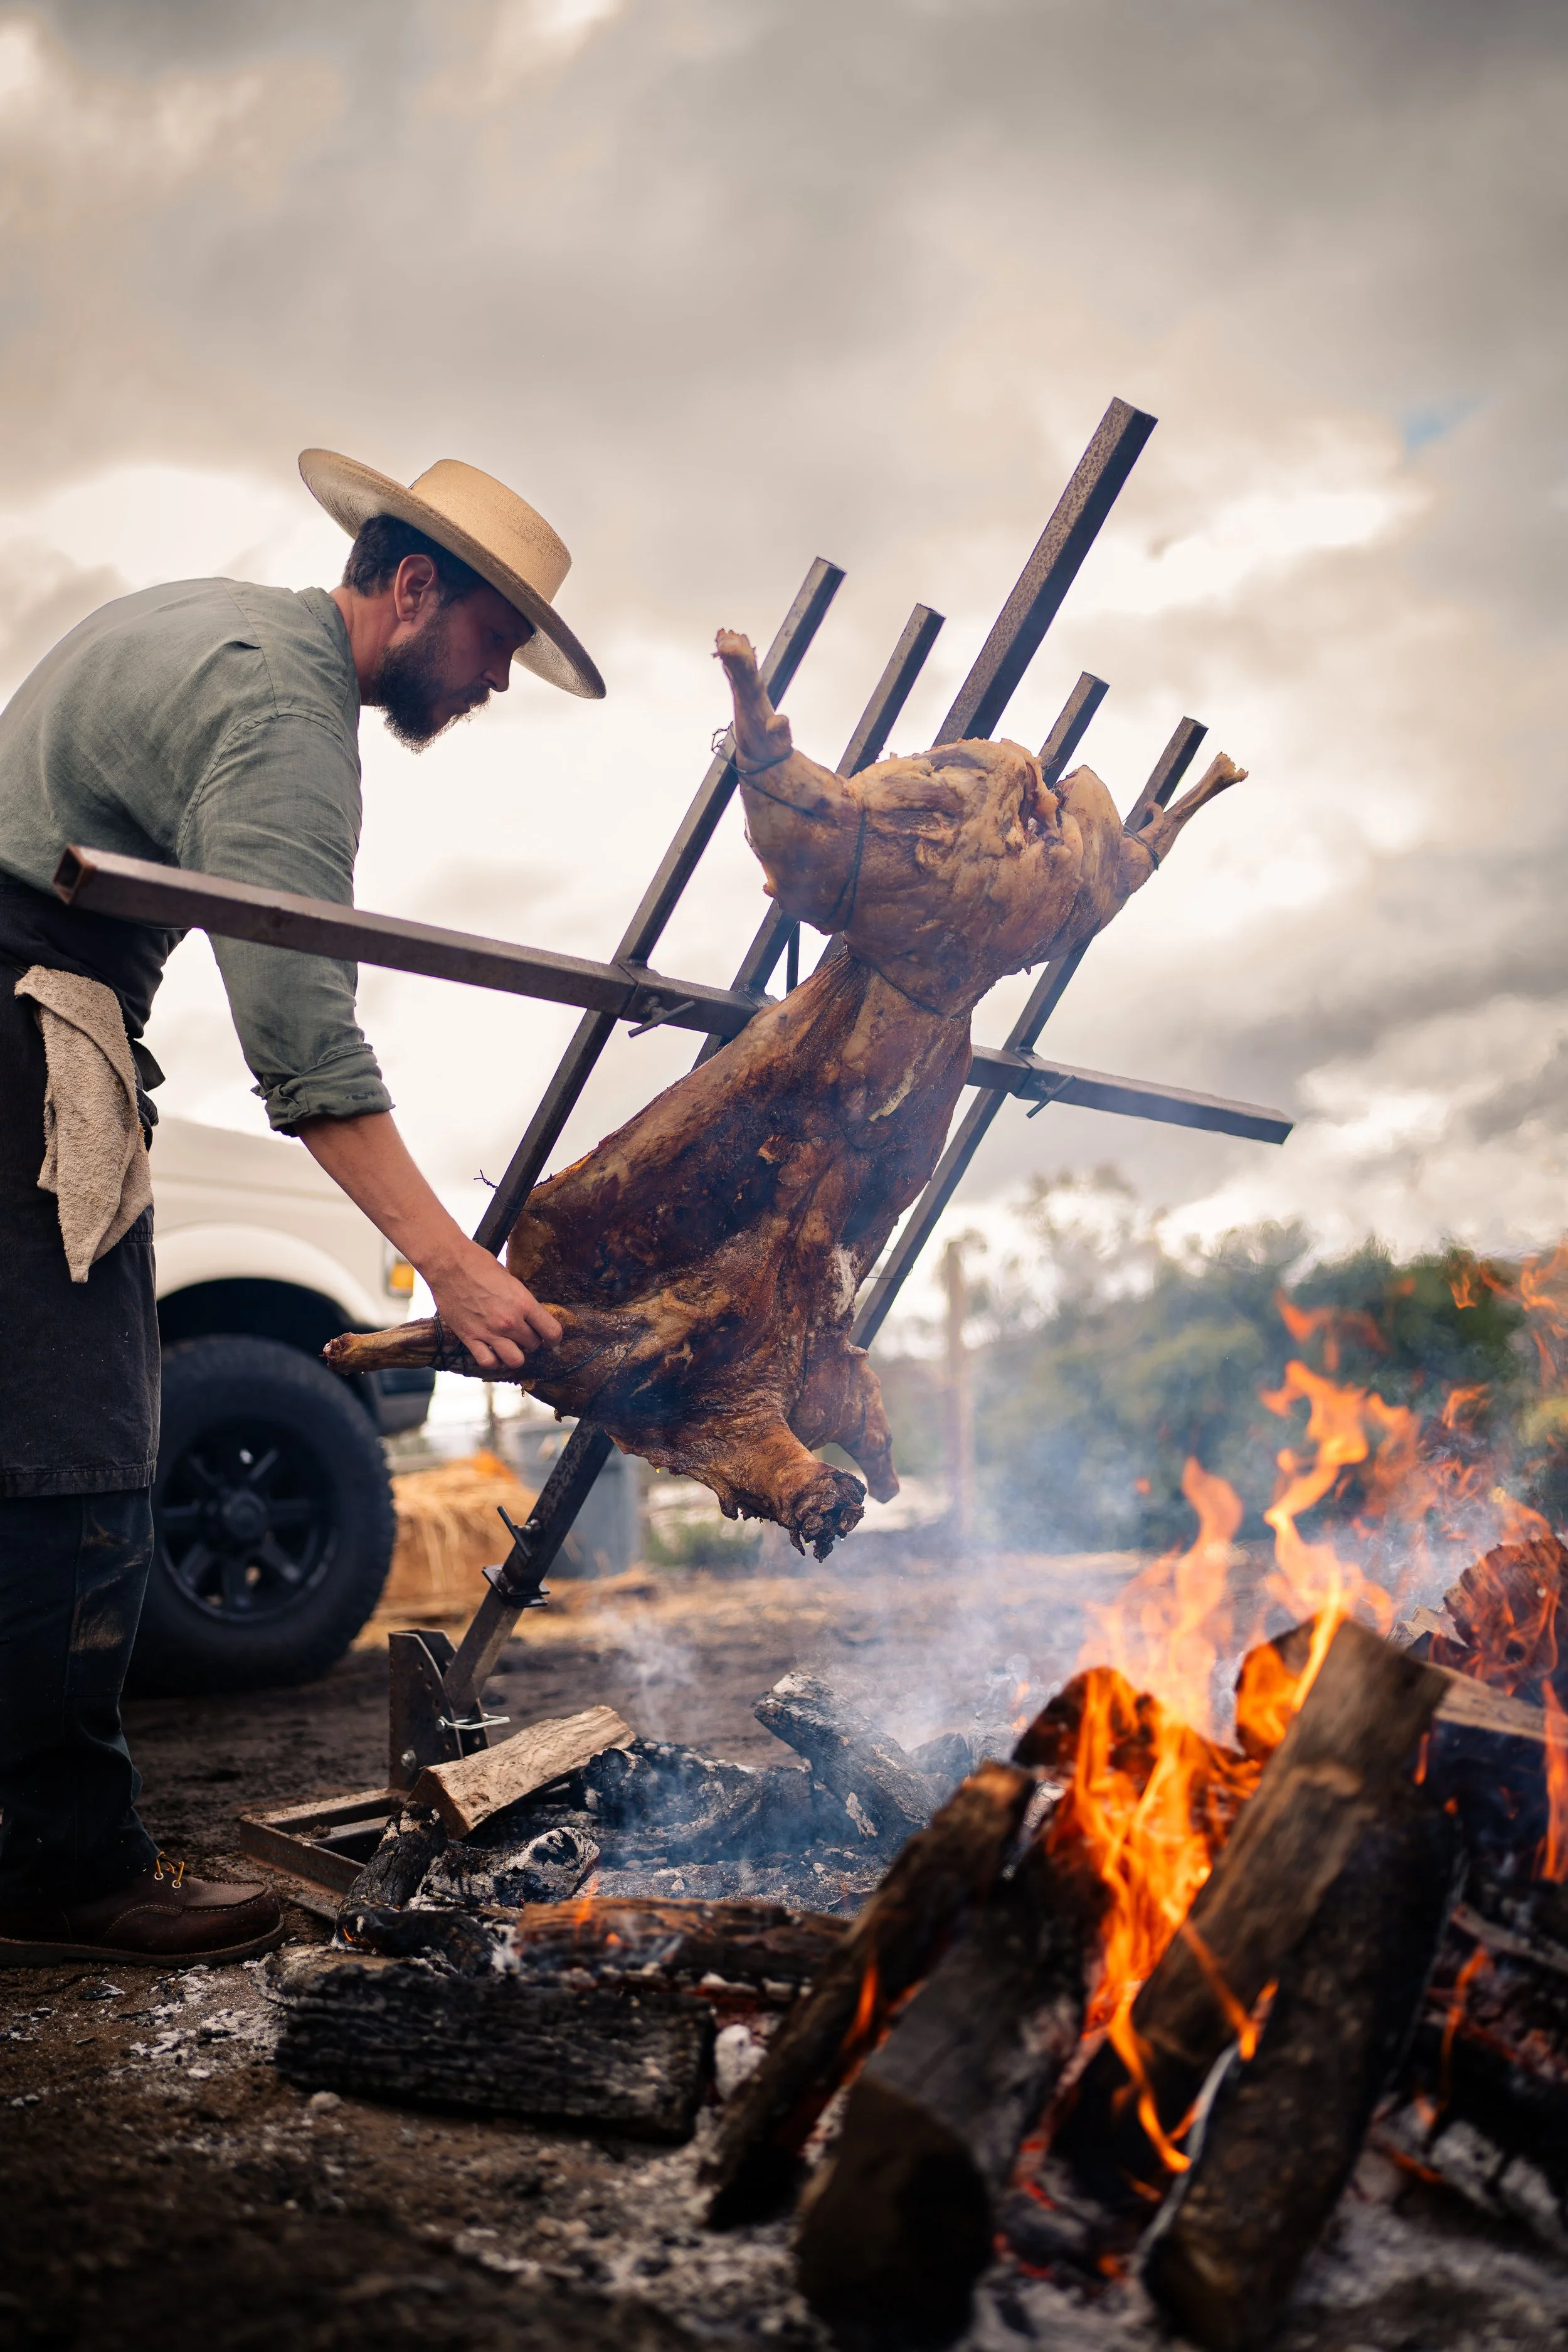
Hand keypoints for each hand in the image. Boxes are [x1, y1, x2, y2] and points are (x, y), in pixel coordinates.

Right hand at [425, 1238, 562, 1371]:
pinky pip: (488, 1362)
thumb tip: (530, 1313)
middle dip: (531, 1341)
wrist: (448, 1264)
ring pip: (515, 1360)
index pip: (552, 1332)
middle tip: (524, 1334)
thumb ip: (521, 1300)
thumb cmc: (479, 1264)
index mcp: (524, 1303)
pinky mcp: (470, 1338)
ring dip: (516, 1354)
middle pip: (534, 1345)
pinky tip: (492, 1352)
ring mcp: (490, 1332)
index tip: (550, 1336)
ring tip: (510, 1345)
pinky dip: (493, 1361)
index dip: (553, 1336)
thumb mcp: (510, 1279)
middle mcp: (510, 1322)